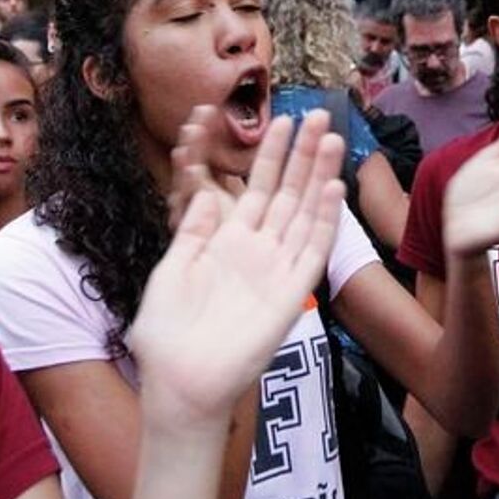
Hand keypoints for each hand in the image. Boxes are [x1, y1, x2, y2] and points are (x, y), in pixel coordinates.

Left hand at [130, 111, 343, 430]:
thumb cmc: (167, 335)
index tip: (280, 121)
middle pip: (287, 192)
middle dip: (302, 154)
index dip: (269, 155)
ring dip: (319, 176)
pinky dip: (322, 220)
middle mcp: (257, 251)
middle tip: (316, 115)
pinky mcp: (289, 293)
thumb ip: (193, 232)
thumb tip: (209, 196)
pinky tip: (331, 188)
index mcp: (226, 243)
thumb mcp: (171, 271)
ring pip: (304, 213)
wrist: (179, 383)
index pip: (255, 189)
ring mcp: (276, 270)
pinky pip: (310, 251)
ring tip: (331, 138)